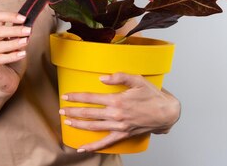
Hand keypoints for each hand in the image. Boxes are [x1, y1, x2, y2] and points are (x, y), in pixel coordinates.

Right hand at [0, 12, 30, 98]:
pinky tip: (22, 54)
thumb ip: (20, 34)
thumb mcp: (19, 45)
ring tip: (26, 42)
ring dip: (14, 43)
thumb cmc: (13, 63)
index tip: (24, 18)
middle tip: (29, 30)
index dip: (10, 16)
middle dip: (15, 30)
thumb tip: (29, 22)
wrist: (8, 82)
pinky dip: (11, 56)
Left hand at [59, 72, 180, 151]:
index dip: (77, 97)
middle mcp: (116, 115)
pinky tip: (82, 148)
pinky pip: (105, 143)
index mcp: (117, 100)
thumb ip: (119, 77)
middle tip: (61, 110)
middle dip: (73, 112)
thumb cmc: (152, 95)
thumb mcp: (138, 80)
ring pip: (93, 127)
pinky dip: (93, 147)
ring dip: (78, 125)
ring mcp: (119, 127)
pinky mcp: (123, 135)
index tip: (66, 96)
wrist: (166, 112)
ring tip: (67, 122)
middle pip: (89, 113)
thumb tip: (102, 78)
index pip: (91, 98)